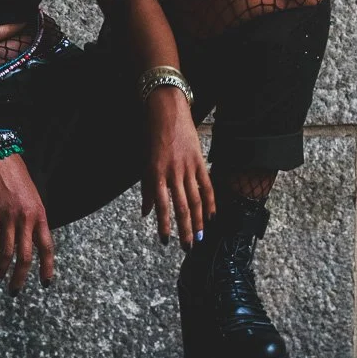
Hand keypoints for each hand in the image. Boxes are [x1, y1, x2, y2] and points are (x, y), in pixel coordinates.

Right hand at [0, 153, 54, 293]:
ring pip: (6, 253)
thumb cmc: (20, 180)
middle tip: (15, 290)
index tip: (45, 283)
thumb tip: (33, 245)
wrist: (1, 162)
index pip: (46, 247)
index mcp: (40, 215)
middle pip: (25, 256)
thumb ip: (35, 222)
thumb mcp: (35, 200)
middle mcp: (25, 219)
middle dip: (20, 277)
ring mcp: (7, 218)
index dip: (47, 267)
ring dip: (1, 270)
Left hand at [140, 87, 215, 249]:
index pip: (161, 205)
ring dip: (198, 221)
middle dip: (185, 229)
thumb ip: (147, 187)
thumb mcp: (144, 160)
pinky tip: (212, 216)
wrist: (167, 111)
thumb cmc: (151, 135)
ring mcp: (188, 166)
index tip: (166, 240)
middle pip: (181, 206)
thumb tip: (145, 212)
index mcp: (155, 172)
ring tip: (200, 237)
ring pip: (196, 199)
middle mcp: (172, 172)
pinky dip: (210, 202)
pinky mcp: (199, 160)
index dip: (164, 224)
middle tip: (187, 247)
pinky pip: (207, 185)